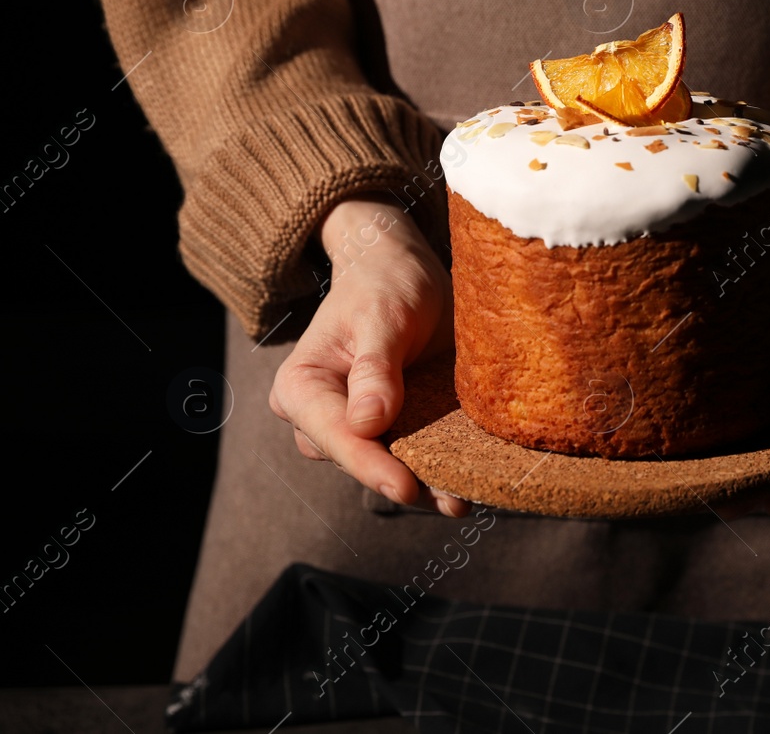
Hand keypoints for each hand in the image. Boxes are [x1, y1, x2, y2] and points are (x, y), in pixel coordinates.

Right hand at [268, 192, 467, 515]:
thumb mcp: (382, 316)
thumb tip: (366, 425)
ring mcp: (355, 425)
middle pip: (360, 460)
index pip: (336, 437)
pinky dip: (438, 467)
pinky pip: (411, 453)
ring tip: (463, 500)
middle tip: (451, 501)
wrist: (402, 269)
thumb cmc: (385, 282)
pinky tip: (467, 486)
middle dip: (402, 480)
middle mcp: (320, 416)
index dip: (370, 466)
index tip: (405, 487)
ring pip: (387, 464)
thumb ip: (374, 367)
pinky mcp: (391, 426)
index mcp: (301, 388)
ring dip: (425, 481)